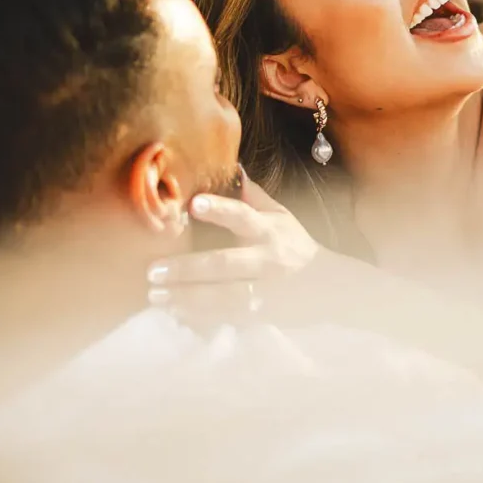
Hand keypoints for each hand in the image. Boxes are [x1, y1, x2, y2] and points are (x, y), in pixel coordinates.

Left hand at [147, 174, 319, 314]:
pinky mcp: (262, 314)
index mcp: (270, 231)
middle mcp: (268, 260)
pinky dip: (200, 316)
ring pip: (222, 296)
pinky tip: (175, 313)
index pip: (244, 216)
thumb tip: (230, 166)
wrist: (329, 286)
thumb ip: (253, 195)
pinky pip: (226, 316)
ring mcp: (265, 290)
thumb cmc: (295, 245)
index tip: (193, 204)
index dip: (220, 209)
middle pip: (225, 264)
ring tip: (155, 295)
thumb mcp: (281, 216)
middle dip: (188, 268)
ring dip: (186, 297)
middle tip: (153, 270)